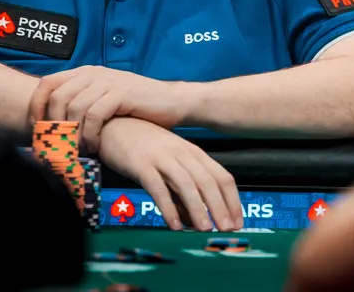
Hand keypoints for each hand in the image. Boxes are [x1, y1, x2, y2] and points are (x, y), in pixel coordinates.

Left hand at [28, 66, 188, 151]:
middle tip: (58, 146)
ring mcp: (108, 81)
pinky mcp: (122, 93)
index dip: (37, 106)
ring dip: (73, 134)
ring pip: (74, 107)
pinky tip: (96, 145)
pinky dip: (91, 134)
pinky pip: (95, 115)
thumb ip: (82, 104)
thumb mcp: (104, 99)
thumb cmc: (136, 107)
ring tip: (80, 150)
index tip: (37, 130)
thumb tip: (53, 126)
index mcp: (86, 72)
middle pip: (57, 97)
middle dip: (54, 126)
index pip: (47, 83)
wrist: (172, 101)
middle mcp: (94, 73)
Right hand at [98, 117, 242, 231]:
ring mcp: (162, 158)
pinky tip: (174, 224)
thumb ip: (183, 189)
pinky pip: (158, 188)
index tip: (238, 221)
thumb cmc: (144, 145)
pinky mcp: (141, 165)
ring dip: (198, 208)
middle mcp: (181, 153)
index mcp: (193, 153)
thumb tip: (194, 219)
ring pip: (186, 185)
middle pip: (208, 182)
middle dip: (221, 207)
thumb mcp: (170, 163)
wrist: (115, 124)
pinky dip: (168, 207)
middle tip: (227, 228)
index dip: (233, 200)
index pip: (221, 177)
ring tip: (205, 228)